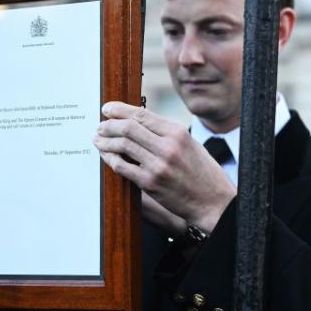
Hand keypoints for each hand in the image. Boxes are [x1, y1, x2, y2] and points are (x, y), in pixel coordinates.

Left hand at [94, 102, 235, 233]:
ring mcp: (158, 165)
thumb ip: (167, 133)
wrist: (213, 202)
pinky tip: (106, 157)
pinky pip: (123, 167)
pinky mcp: (150, 183)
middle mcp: (168, 146)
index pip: (141, 114)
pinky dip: (110, 159)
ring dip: (106, 142)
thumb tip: (139, 122)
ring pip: (122, 146)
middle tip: (100, 126)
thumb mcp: (190, 144)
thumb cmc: (203, 173)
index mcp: (178, 133)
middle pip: (128, 128)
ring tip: (98, 140)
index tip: (106, 109)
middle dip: (108, 125)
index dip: (119, 110)